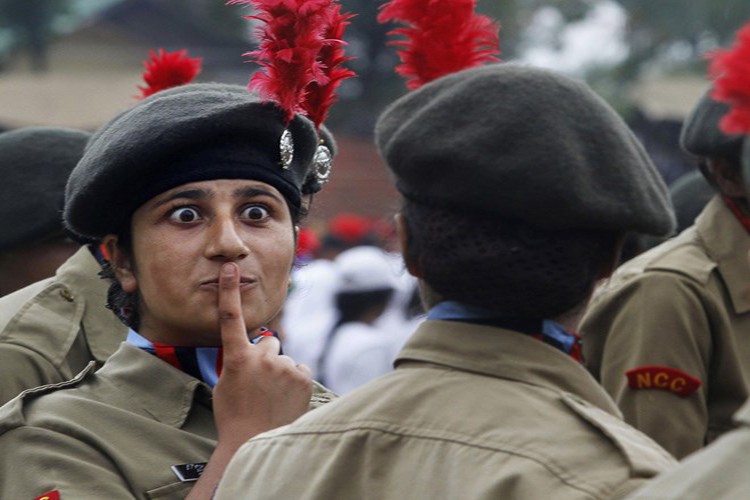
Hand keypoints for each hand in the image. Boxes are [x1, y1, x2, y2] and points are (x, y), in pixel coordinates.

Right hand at [186, 263, 312, 498]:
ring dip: (281, 372)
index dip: (230, 291)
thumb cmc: (234, 415)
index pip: (231, 318)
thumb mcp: (226, 384)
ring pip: (284, 360)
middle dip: (266, 357)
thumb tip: (256, 349)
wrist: (254, 443)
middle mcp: (262, 358)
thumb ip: (240, 360)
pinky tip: (285, 399)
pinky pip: (299, 369)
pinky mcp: (303, 376)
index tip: (230, 268)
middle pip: (269, 343)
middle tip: (260, 384)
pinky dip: (294, 381)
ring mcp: (284, 367)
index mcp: (237, 358)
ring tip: (272, 397)